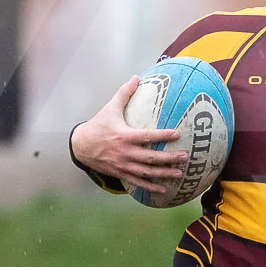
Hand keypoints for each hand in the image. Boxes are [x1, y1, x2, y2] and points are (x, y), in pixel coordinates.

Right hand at [71, 76, 186, 194]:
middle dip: (169, 158)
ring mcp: (123, 165)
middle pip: (150, 158)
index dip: (163, 135)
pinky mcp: (120, 173)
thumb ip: (124, 93)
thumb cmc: (98, 125)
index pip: (147, 136)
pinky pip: (137, 182)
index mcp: (124, 136)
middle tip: (184, 156)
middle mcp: (125, 152)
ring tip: (179, 173)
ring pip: (146, 172)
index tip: (177, 134)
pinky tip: (163, 189)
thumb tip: (136, 77)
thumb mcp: (110, 108)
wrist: (81, 146)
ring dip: (163, 174)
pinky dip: (150, 187)